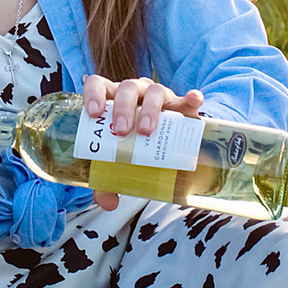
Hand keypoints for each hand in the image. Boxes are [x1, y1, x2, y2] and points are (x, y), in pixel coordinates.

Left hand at [78, 74, 204, 208]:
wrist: (162, 145)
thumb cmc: (131, 147)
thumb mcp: (116, 163)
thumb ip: (106, 181)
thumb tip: (107, 203)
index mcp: (112, 99)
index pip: (98, 85)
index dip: (93, 94)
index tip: (94, 114)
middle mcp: (135, 93)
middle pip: (127, 89)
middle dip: (123, 108)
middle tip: (122, 131)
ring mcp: (158, 97)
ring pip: (154, 91)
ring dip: (150, 108)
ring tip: (148, 130)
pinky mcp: (181, 106)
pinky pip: (186, 99)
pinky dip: (191, 99)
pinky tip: (194, 101)